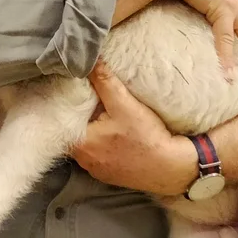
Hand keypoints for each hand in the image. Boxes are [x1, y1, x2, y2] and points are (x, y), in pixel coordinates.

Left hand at [70, 62, 196, 196]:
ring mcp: (96, 171)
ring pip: (89, 144)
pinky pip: (101, 155)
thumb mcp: (124, 104)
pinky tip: (119, 136)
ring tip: (109, 117)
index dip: (73, 104)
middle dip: (86, 117)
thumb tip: (90, 61)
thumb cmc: (146, 137)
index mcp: (80, 144)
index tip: (83, 92)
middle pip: (77, 131)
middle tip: (98, 102)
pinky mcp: (109, 176)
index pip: (66, 119)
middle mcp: (83, 161)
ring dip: (96, 132)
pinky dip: (106, 145)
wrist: (171, 167)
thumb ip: (104, 81)